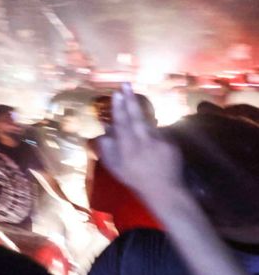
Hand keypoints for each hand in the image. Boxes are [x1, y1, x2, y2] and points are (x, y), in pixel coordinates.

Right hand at [101, 82, 182, 199]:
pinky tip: (150, 140)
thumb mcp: (114, 166)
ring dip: (140, 113)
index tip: (117, 93)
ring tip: (132, 99)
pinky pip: (157, 133)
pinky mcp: (171, 143)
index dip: (118, 107)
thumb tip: (104, 129)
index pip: (122, 122)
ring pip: (147, 123)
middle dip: (130, 99)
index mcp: (128, 146)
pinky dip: (151, 133)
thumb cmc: (134, 178)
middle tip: (126, 84)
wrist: (164, 190)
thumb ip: (107, 147)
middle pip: (136, 116)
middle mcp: (144, 140)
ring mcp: (159, 141)